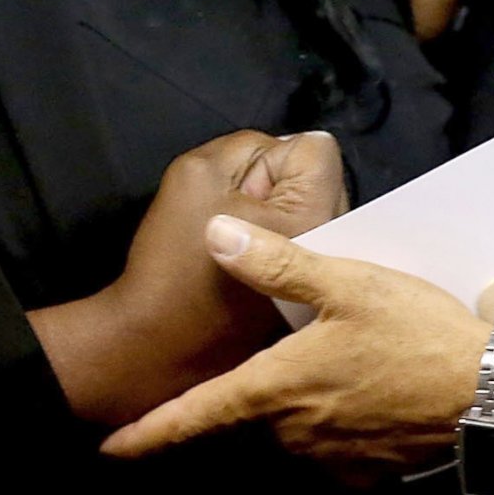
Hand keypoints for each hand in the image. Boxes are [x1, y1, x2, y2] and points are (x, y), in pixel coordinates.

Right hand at [32, 129, 346, 423]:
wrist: (156, 347)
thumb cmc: (173, 260)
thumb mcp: (197, 172)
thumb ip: (249, 147)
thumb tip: (289, 150)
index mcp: (315, 215)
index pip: (318, 148)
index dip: (270, 159)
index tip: (239, 194)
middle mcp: (337, 252)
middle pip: (324, 182)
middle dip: (284, 187)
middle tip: (239, 219)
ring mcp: (328, 286)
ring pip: (317, 217)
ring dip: (286, 219)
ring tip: (244, 250)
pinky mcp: (313, 307)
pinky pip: (311, 253)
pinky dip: (286, 251)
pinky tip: (252, 274)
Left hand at [101, 217, 493, 482]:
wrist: (493, 396)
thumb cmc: (416, 333)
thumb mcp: (347, 283)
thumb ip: (276, 263)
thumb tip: (213, 235)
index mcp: (275, 388)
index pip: (195, 418)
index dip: (148, 433)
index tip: (108, 448)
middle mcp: (292, 434)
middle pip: (246, 417)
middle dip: (243, 396)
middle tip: (267, 361)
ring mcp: (329, 460)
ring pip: (287, 431)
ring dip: (292, 408)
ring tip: (330, 371)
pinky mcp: (366, 474)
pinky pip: (330, 450)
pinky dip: (332, 426)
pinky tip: (360, 396)